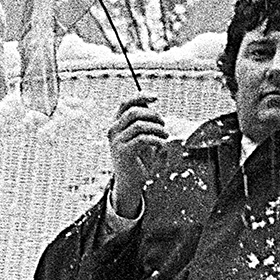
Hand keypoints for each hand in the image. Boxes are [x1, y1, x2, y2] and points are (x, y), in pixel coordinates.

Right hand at [107, 94, 167, 218]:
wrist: (130, 182)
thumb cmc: (138, 159)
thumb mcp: (142, 137)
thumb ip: (145, 123)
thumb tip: (152, 106)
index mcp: (117, 124)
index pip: (126, 103)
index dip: (141, 96)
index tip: (156, 97)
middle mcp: (113, 130)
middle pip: (134, 111)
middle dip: (153, 115)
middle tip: (164, 125)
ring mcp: (117, 141)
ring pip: (139, 125)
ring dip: (157, 129)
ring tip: (165, 136)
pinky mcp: (123, 152)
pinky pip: (142, 139)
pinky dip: (156, 140)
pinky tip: (162, 145)